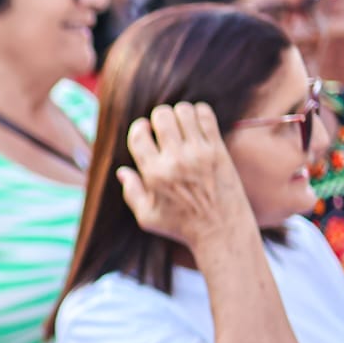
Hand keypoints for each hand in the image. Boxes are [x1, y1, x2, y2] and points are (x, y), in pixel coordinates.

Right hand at [118, 102, 249, 248]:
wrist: (221, 231)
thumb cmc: (182, 227)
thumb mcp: (147, 217)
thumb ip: (131, 192)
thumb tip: (122, 172)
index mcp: (154, 175)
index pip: (138, 135)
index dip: (139, 128)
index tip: (145, 132)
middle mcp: (175, 161)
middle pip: (161, 115)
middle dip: (158, 117)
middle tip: (164, 128)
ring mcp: (199, 153)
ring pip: (184, 110)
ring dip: (179, 114)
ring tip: (181, 126)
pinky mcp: (218, 150)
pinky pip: (206, 116)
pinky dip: (199, 114)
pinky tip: (197, 126)